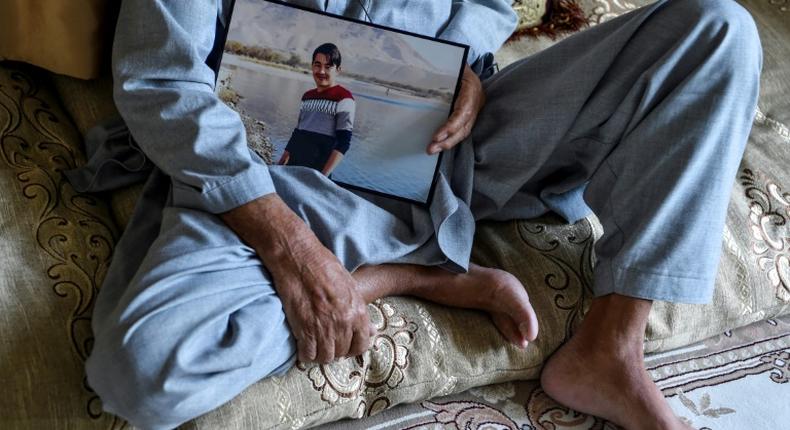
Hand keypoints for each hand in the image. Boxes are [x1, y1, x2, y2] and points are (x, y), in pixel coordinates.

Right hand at [220, 194, 373, 362]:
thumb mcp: (350, 286)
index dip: (353, 348)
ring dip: (320, 354)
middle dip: (335, 350)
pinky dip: (305, 354)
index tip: (345, 345)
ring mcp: (323, 327)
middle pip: (342, 352)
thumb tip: (371, 330)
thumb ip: (359, 311)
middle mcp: (343, 322)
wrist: (299, 258)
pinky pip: (307, 354)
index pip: (362, 344)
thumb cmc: (324, 266)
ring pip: (325, 357)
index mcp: (357, 311)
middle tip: (326, 342)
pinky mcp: (303, 329)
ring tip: (315, 345)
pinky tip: (303, 345)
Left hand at [428, 64, 484, 153]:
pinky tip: (439, 144)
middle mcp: (476, 100)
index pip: (464, 111)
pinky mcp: (470, 114)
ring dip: (448, 143)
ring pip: (464, 131)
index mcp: (472, 87)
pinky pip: (462, 129)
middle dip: (448, 140)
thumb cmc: (454, 62)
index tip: (437, 136)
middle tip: (431, 148)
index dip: (451, 125)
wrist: (465, 63)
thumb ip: (438, 74)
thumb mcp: (449, 65)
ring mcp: (475, 108)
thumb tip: (416, 79)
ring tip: (432, 149)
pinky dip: (450, 138)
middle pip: (465, 126)